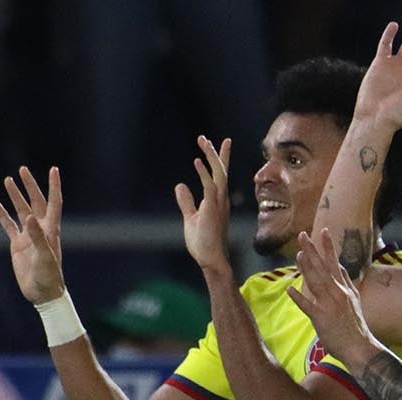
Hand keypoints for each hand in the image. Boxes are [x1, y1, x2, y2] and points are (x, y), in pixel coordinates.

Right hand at [0, 166, 65, 303]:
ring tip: (8, 180)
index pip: (54, 202)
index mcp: (51, 230)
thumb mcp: (45, 257)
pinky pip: (9, 226)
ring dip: (15, 196)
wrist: (42, 293)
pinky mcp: (18, 245)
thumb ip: (39, 237)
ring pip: (21, 211)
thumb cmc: (49, 276)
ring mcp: (29, 236)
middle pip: (36, 202)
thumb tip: (30, 217)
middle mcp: (41, 230)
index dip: (54, 186)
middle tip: (23, 169)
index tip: (53, 169)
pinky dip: (2, 215)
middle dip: (30, 186)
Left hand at [175, 136, 233, 273]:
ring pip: (218, 174)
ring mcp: (218, 203)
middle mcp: (221, 199)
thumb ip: (186, 201)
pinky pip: (209, 186)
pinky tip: (196, 160)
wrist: (211, 260)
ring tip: (203, 141)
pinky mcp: (213, 209)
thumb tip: (180, 186)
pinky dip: (203, 172)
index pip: (220, 175)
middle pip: (221, 170)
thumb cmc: (203, 243)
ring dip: (211, 156)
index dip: (219, 158)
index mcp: (217, 200)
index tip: (217, 142)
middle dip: (216, 152)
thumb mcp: (191, 217)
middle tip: (205, 137)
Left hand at [286, 229, 379, 367]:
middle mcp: (338, 293)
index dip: (328, 248)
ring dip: (306, 267)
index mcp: (345, 289)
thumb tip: (340, 268)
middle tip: (303, 235)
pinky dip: (299, 298)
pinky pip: (308, 306)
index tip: (323, 231)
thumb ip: (346, 283)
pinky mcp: (322, 318)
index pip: (335, 264)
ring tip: (298, 253)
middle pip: (323, 268)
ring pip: (316, 281)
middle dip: (313, 250)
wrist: (361, 347)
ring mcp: (330, 305)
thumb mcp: (355, 300)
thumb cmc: (356, 327)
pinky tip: (289, 289)